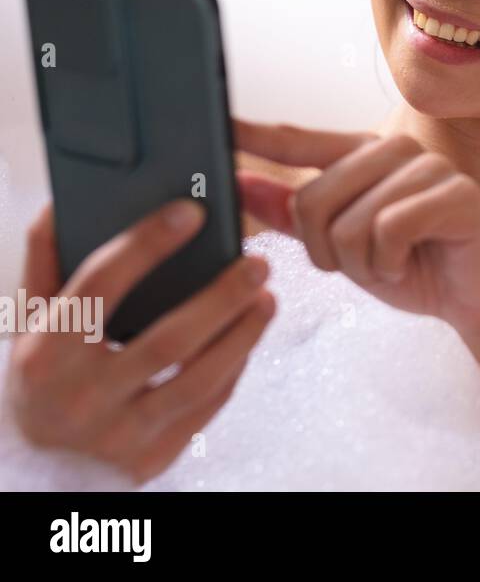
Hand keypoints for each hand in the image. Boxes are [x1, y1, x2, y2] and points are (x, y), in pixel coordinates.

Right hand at [4, 200, 274, 484]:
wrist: (40, 458)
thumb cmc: (45, 369)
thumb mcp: (33, 319)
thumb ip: (47, 260)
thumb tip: (62, 201)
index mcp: (46, 351)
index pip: (100, 286)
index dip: (146, 244)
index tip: (191, 211)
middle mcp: (80, 397)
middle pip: (167, 340)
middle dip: (221, 297)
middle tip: (258, 263)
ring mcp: (119, 434)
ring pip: (198, 379)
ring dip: (243, 334)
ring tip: (267, 298)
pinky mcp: (153, 456)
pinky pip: (207, 406)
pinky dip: (234, 366)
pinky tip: (249, 335)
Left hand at [232, 118, 479, 360]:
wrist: (476, 303)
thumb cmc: (415, 269)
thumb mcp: (343, 247)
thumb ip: (295, 215)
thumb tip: (241, 184)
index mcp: (366, 155)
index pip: (301, 141)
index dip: (258, 135)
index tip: (221, 125)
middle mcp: (396, 149)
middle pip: (312, 198)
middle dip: (327, 251)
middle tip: (365, 263)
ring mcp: (430, 167)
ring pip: (348, 222)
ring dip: (361, 264)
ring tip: (393, 264)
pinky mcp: (456, 194)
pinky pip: (387, 230)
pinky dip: (389, 264)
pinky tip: (411, 264)